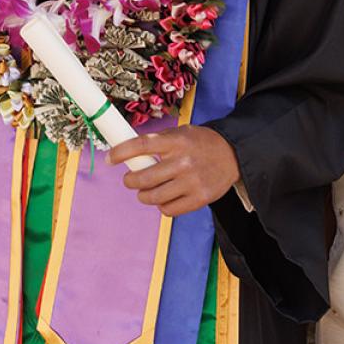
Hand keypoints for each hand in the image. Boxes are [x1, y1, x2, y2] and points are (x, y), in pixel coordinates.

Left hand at [111, 126, 240, 216]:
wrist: (234, 154)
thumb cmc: (201, 143)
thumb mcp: (181, 133)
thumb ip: (157, 142)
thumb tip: (126, 153)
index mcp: (176, 141)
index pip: (140, 146)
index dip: (120, 153)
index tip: (109, 159)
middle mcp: (183, 161)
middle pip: (143, 178)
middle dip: (130, 181)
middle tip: (129, 180)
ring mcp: (191, 182)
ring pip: (153, 197)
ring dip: (143, 195)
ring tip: (146, 191)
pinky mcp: (199, 199)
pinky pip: (168, 209)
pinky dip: (161, 206)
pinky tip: (165, 198)